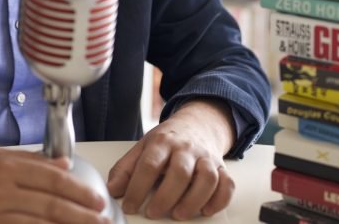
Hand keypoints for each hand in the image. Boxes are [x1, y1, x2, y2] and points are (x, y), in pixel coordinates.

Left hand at [107, 100, 235, 219]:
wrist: (197, 123)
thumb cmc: (167, 141)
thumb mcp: (142, 147)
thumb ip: (125, 169)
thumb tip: (111, 190)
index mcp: (162, 142)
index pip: (149, 164)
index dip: (137, 187)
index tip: (129, 205)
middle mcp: (186, 148)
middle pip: (180, 172)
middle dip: (166, 196)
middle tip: (152, 212)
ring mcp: (206, 157)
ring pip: (207, 178)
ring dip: (193, 199)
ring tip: (178, 214)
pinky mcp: (221, 167)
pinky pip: (227, 184)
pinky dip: (219, 200)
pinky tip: (205, 210)